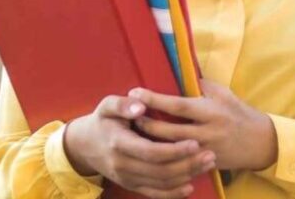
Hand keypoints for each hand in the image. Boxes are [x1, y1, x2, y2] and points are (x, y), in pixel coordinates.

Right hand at [63, 94, 216, 198]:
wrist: (84, 145)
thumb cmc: (102, 121)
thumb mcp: (107, 106)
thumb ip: (123, 104)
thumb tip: (141, 105)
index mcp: (119, 143)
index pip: (151, 152)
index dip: (174, 150)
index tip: (195, 143)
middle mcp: (122, 165)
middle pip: (160, 171)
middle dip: (188, 164)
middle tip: (210, 155)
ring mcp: (127, 178)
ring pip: (161, 183)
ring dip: (186, 176)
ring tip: (207, 164)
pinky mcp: (131, 186)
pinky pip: (154, 194)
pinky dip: (173, 193)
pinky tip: (190, 186)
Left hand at [129, 79, 277, 171]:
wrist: (260, 142)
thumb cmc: (239, 112)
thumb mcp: (223, 94)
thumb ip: (201, 85)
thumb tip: (178, 72)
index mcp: (210, 111)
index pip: (177, 105)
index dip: (155, 99)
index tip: (135, 92)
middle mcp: (207, 132)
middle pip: (169, 131)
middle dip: (146, 123)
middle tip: (127, 116)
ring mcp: (205, 151)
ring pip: (171, 149)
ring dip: (150, 142)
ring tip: (133, 133)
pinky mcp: (205, 164)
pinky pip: (180, 163)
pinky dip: (163, 157)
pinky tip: (149, 152)